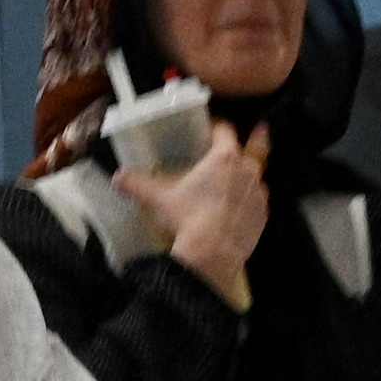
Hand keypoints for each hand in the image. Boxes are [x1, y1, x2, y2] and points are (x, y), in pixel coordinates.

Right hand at [115, 124, 268, 302]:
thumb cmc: (187, 218)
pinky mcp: (263, 215)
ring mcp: (258, 193)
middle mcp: (247, 169)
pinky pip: (258, 202)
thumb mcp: (158, 199)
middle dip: (257, 136)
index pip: (224, 131)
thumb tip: (118, 177)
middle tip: (260, 129)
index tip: (210, 128)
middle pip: (257, 145)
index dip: (216, 127)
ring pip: (258, 175)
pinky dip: (250, 201)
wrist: (212, 253)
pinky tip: (239, 208)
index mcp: (224, 157)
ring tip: (241, 178)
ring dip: (250, 174)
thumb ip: (137, 184)